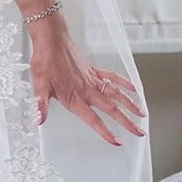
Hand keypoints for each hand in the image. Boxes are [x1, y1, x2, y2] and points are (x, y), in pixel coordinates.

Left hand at [29, 25, 144, 146]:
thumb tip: (38, 120)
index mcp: (75, 97)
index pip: (93, 119)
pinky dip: (124, 83)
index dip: (105, 132)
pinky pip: (112, 77)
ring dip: (131, 104)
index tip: (117, 141)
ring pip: (117, 94)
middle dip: (127, 122)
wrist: (51, 39)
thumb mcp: (38, 85)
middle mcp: (87, 90)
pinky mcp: (93, 70)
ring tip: (143, 114)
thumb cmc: (44, 61)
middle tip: (140, 132)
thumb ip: (40, 105)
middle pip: (112, 109)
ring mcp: (92, 79)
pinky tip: (134, 88)